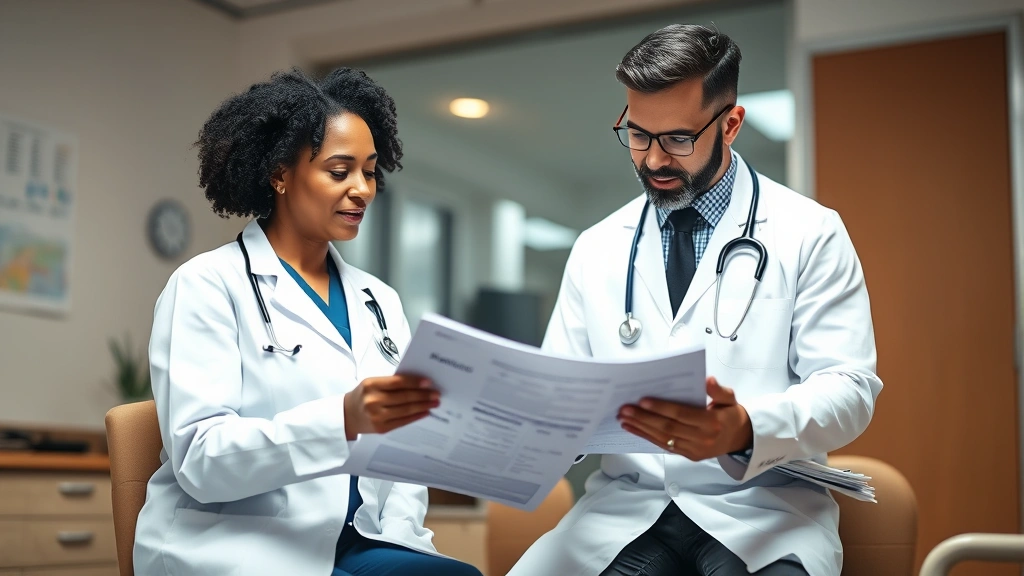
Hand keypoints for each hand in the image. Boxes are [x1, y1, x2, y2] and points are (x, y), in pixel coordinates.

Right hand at [344, 375, 438, 439]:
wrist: (347, 415)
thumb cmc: (363, 395)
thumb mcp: (371, 383)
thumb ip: (390, 382)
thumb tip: (417, 383)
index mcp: (371, 385)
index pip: (397, 382)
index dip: (415, 382)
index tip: (428, 382)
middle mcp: (373, 401)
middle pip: (404, 397)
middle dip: (423, 395)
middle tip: (436, 393)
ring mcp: (377, 416)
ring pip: (406, 410)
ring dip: (423, 406)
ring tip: (434, 403)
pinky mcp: (381, 428)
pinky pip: (403, 422)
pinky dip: (416, 417)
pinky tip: (425, 412)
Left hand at [617, 376, 752, 460]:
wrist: (740, 438)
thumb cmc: (730, 414)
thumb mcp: (730, 398)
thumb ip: (718, 390)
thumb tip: (707, 380)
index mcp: (712, 423)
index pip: (682, 414)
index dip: (661, 408)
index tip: (642, 400)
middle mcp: (702, 439)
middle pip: (668, 428)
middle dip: (644, 418)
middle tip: (624, 409)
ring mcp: (694, 450)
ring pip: (663, 438)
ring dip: (641, 428)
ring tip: (623, 419)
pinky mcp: (688, 455)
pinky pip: (664, 446)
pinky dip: (647, 437)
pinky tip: (633, 429)